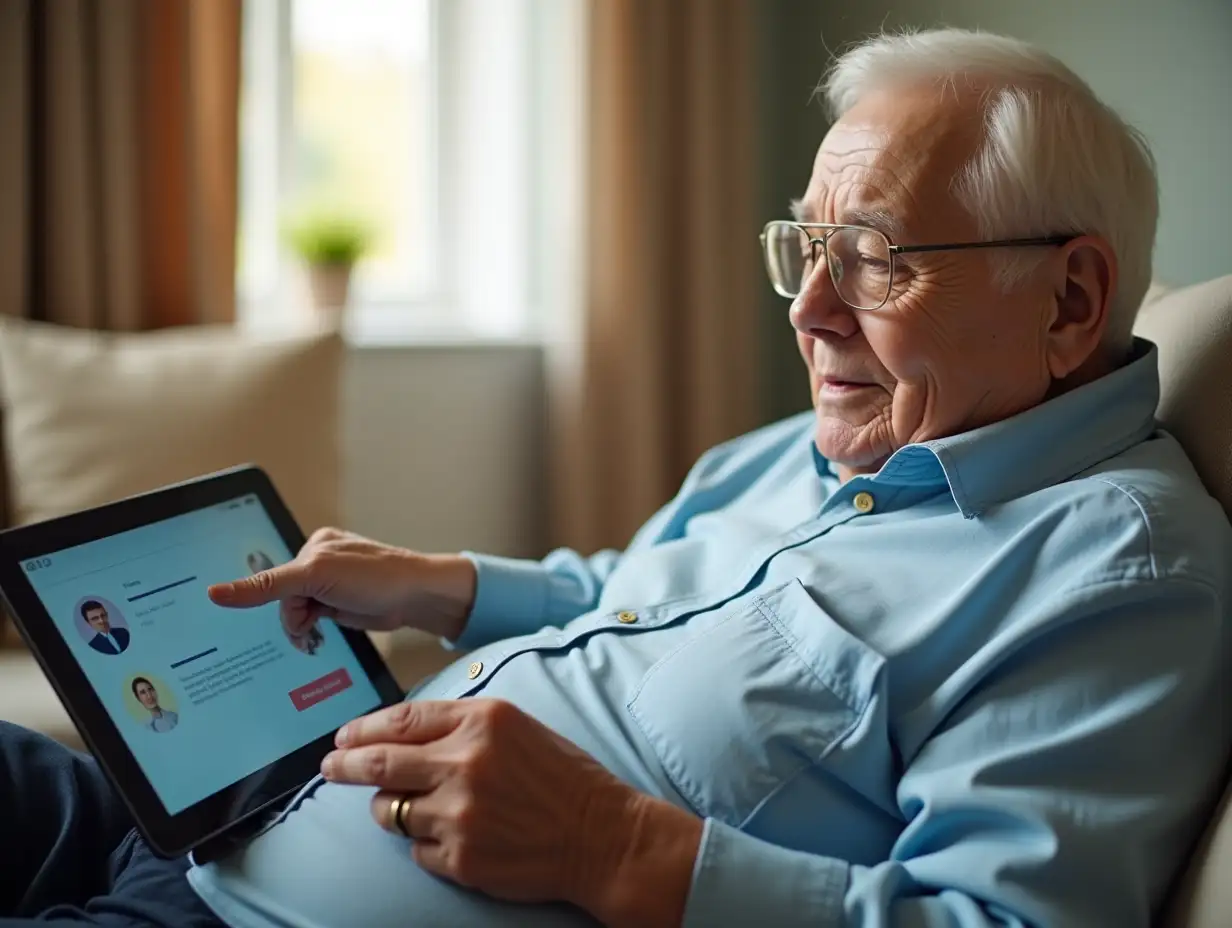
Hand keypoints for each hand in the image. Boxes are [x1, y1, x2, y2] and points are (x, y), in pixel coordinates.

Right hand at [207, 528, 476, 639]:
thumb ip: (269, 585)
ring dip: (302, 626)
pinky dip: (311, 629)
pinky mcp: (339, 605)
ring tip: (317, 631)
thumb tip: (218, 592)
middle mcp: (318, 562)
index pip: (275, 577)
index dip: (259, 594)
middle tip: (309, 624)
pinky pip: (311, 619)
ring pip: (296, 613)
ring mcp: (329, 585)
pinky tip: (320, 633)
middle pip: (284, 598)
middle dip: (293, 617)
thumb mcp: (316, 577)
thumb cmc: (375, 578)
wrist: (417, 597)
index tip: (216, 599)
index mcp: (313, 546)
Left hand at [322, 699, 701, 925]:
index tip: (344, 738)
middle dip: (344, 766)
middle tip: (330, 768)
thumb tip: (400, 733)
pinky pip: (417, 849)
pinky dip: (425, 843)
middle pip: (379, 763)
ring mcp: (459, 813)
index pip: (400, 720)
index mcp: (481, 721)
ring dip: (391, 808)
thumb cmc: (563, 778)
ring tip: (414, 808)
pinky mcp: (460, 857)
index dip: (364, 729)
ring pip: (390, 811)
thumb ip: (461, 725)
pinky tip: (455, 836)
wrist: (601, 835)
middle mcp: (465, 763)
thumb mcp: (517, 727)